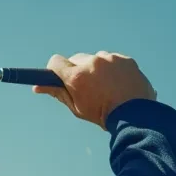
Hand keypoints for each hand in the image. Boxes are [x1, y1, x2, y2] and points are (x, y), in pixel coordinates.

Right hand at [33, 51, 156, 129]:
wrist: (136, 116)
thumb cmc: (103, 115)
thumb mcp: (77, 107)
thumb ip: (58, 93)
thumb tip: (38, 87)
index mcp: (77, 77)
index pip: (55, 62)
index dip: (55, 69)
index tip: (57, 76)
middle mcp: (92, 63)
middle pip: (76, 59)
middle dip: (77, 70)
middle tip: (84, 86)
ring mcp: (110, 59)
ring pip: (96, 59)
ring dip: (96, 69)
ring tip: (105, 87)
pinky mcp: (125, 59)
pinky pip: (113, 60)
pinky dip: (113, 69)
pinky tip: (117, 84)